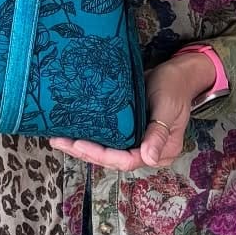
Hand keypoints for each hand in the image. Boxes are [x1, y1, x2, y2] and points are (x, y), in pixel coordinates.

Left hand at [47, 51, 216, 172]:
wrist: (177, 74)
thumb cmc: (174, 88)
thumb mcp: (168, 109)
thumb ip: (158, 134)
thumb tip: (149, 159)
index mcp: (159, 152)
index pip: (127, 160)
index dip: (101, 155)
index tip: (80, 144)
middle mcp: (145, 151)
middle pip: (112, 159)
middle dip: (84, 152)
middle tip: (59, 141)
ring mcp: (136, 141)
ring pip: (106, 150)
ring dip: (82, 146)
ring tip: (58, 138)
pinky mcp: (128, 131)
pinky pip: (107, 138)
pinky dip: (90, 135)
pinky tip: (71, 130)